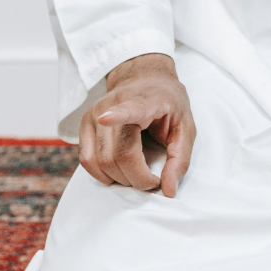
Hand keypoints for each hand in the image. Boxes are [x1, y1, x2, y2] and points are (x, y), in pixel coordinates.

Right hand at [79, 53, 196, 197]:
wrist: (146, 79)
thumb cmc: (168, 104)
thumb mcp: (186, 127)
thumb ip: (180, 159)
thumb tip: (168, 190)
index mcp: (145, 101)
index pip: (130, 109)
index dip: (117, 115)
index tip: (105, 118)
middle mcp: (113, 105)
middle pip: (118, 154)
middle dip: (137, 178)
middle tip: (153, 178)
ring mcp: (94, 114)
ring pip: (100, 162)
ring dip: (120, 178)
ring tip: (138, 172)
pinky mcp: (84, 125)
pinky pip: (87, 160)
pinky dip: (103, 174)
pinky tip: (119, 171)